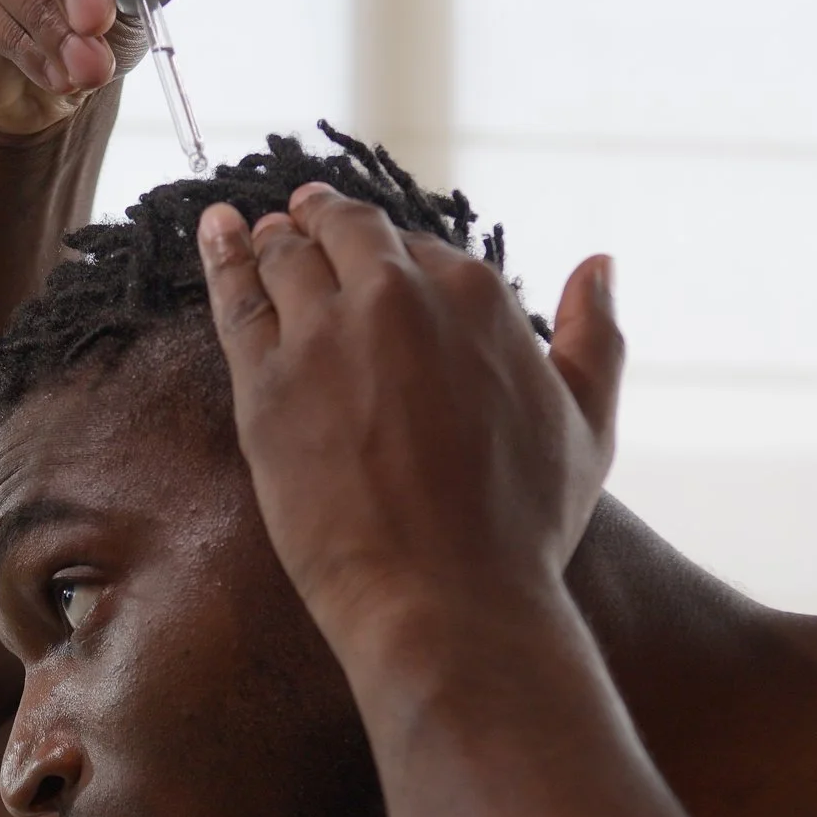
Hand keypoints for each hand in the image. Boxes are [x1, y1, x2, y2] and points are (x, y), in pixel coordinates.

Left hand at [196, 183, 624, 650]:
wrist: (446, 599)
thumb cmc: (523, 527)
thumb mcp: (588, 424)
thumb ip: (595, 335)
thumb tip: (600, 265)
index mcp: (476, 295)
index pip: (420, 249)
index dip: (397, 260)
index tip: (379, 267)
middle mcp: (397, 295)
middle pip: (350, 235)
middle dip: (328, 222)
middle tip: (307, 217)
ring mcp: (325, 333)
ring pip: (289, 257)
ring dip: (277, 239)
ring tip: (264, 232)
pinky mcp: (266, 381)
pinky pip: (237, 299)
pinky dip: (224, 255)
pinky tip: (217, 230)